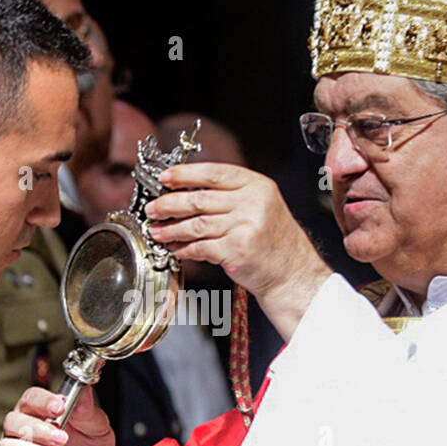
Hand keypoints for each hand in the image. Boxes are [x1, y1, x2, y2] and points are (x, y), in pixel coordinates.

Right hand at [0, 386, 116, 445]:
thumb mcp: (96, 426)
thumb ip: (86, 410)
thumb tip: (84, 392)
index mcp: (39, 410)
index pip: (30, 398)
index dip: (42, 402)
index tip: (59, 408)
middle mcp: (23, 429)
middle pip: (13, 422)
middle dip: (38, 430)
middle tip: (62, 439)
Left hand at [145, 162, 331, 340]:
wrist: (292, 273)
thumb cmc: (274, 242)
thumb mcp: (261, 206)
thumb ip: (231, 196)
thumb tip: (187, 192)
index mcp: (257, 186)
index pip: (214, 173)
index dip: (185, 174)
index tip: (165, 178)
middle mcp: (253, 203)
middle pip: (199, 198)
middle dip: (170, 203)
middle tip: (154, 208)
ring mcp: (245, 226)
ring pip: (196, 224)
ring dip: (172, 229)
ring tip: (158, 231)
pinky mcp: (236, 250)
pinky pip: (201, 247)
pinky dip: (184, 249)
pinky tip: (176, 249)